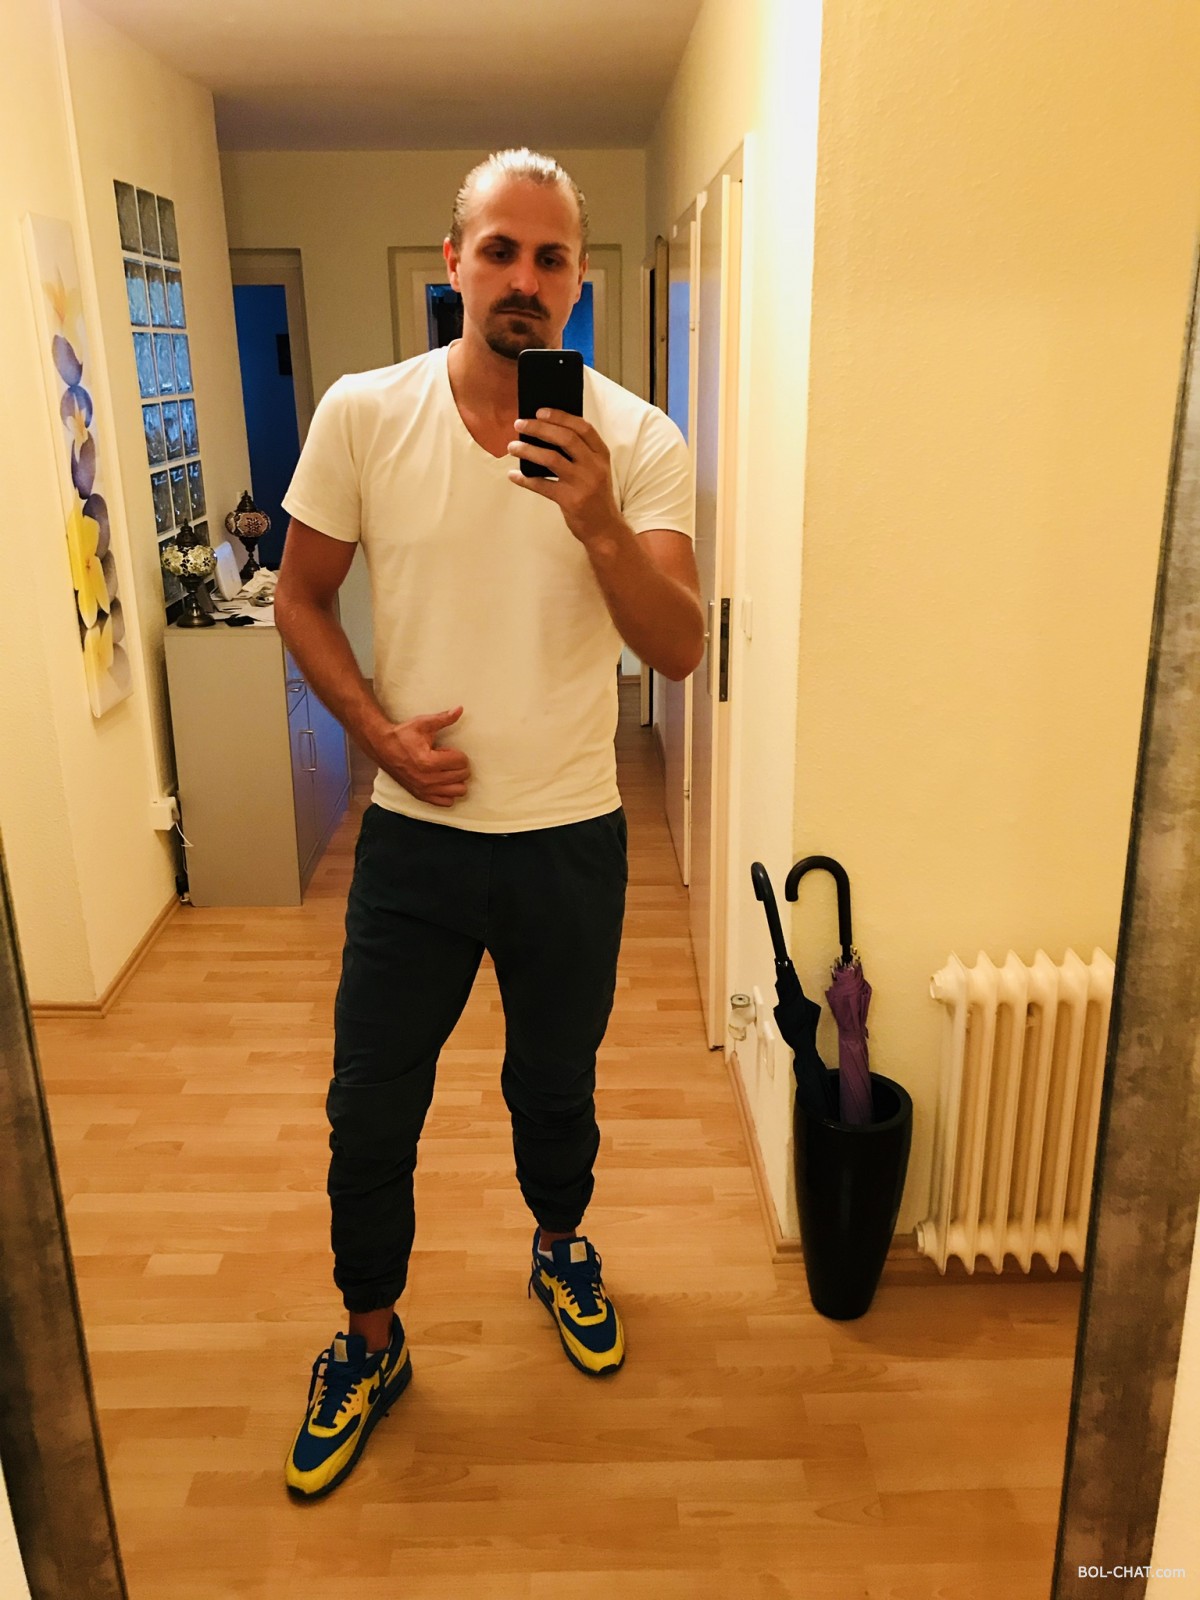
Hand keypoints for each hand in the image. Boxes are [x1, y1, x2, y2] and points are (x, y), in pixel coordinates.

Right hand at [369, 706, 470, 806]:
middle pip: (462, 776)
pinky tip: (442, 781)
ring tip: (447, 770)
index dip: (458, 753)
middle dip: (459, 765)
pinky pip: (446, 803)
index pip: (461, 762)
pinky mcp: (421, 796)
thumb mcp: (423, 723)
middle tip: (447, 758)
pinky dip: (448, 793)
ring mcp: (425, 790)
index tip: (446, 749)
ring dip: (457, 780)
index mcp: (429, 761)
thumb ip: (443, 718)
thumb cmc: (403, 734)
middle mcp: (428, 779)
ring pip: (458, 791)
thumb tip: (460, 709)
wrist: (382, 747)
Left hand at [506, 409, 621, 544]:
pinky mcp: (571, 501)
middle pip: (565, 438)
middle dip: (539, 428)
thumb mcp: (595, 470)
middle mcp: (594, 466)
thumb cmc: (595, 496)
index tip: (540, 411)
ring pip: (551, 458)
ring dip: (528, 450)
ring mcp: (583, 483)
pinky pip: (543, 486)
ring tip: (512, 446)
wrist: (604, 529)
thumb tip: (544, 433)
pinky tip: (514, 475)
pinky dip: (525, 480)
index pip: (583, 427)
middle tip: (519, 424)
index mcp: (601, 455)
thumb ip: (579, 453)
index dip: (560, 416)